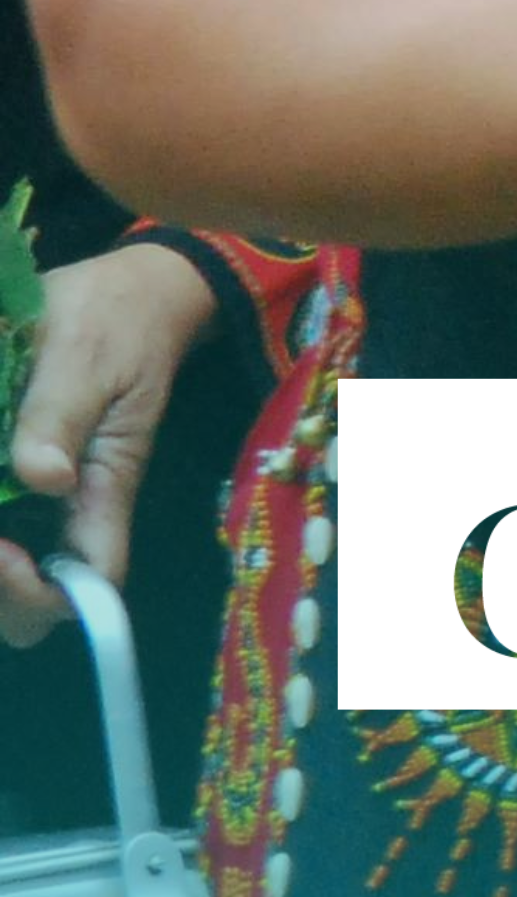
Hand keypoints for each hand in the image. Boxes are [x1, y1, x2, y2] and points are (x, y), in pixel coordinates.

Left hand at [0, 247, 213, 647]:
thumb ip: (60, 416)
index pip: (92, 577)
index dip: (43, 592)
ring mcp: (41, 501)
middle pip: (36, 603)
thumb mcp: (86, 355)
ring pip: (12, 571)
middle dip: (4, 590)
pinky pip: (7, 527)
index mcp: (102, 485)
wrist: (123, 293)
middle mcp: (70, 509)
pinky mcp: (17, 483)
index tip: (6, 556)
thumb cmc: (113, 319)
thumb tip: (44, 478)